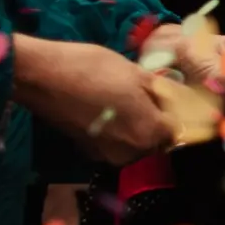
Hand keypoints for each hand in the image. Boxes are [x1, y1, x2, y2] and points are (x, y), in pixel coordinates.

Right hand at [8, 35, 171, 164]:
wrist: (42, 77)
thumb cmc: (94, 69)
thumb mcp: (138, 74)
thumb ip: (165, 94)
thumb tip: (182, 101)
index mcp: (148, 134)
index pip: (177, 131)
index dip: (176, 113)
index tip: (171, 97)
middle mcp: (130, 153)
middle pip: (156, 141)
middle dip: (157, 121)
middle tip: (149, 95)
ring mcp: (106, 155)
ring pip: (134, 144)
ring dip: (137, 126)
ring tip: (128, 99)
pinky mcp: (86, 151)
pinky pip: (113, 143)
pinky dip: (117, 129)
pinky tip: (109, 108)